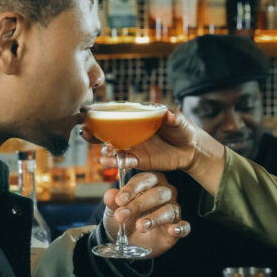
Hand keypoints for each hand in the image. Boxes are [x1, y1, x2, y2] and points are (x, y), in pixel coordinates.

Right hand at [87, 111, 225, 194]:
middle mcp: (132, 132)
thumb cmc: (184, 130)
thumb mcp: (180, 122)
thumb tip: (169, 114)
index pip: (117, 114)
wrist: (191, 150)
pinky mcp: (139, 160)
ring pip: (114, 147)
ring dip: (105, 149)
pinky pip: (124, 161)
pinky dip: (114, 162)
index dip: (101, 114)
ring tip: (102, 152)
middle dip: (94, 132)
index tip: (88, 113)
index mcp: (138, 118)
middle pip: (108, 131)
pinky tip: (106, 163)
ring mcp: (134, 146)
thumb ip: (173, 118)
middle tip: (84, 132)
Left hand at [101, 171, 189, 257]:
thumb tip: (111, 195)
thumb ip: (112, 201)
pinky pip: (184, 226)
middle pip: (158, 193)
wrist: (126, 241)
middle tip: (122, 215)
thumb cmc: (123, 218)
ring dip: (154, 218)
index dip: (132, 188)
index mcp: (150, 182)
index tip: (119, 200)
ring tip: (140, 226)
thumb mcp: (113, 210)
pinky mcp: (177, 228)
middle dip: (139, 204)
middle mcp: (165, 192)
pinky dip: (180, 228)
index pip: (146, 178)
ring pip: (170, 209)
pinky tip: (172, 230)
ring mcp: (173, 210)